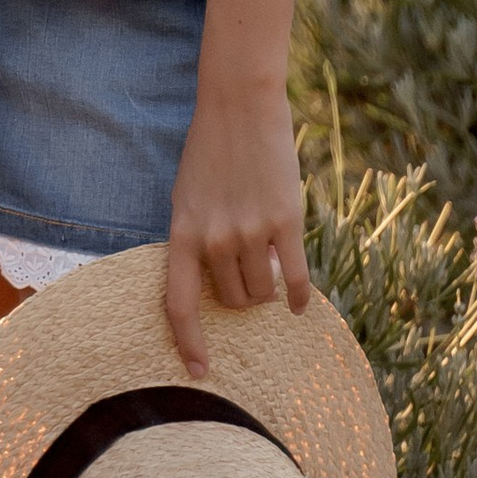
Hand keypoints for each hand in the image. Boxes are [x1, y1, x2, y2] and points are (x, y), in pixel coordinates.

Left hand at [166, 84, 310, 378]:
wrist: (239, 105)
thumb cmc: (209, 150)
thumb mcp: (187, 195)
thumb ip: (196, 239)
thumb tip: (214, 285)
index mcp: (181, 232)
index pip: (178, 304)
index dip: (188, 343)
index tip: (198, 371)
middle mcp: (214, 238)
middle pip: (230, 300)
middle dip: (240, 297)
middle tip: (248, 276)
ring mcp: (250, 231)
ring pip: (261, 293)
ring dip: (266, 291)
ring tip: (268, 269)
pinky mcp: (284, 222)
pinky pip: (294, 279)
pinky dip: (297, 298)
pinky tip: (298, 306)